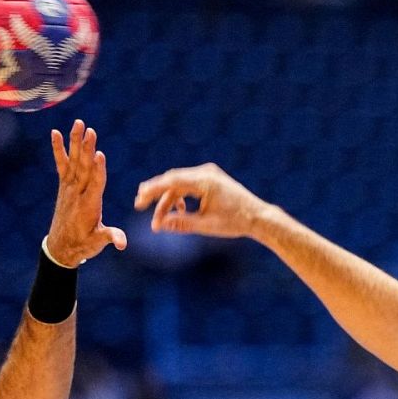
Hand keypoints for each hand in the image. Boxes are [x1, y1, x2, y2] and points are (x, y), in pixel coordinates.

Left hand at [44, 120, 126, 266]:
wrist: (61, 247)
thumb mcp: (98, 242)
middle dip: (86, 149)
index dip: (97, 169)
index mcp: (89, 205)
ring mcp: (69, 188)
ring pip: (74, 161)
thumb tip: (122, 244)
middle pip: (83, 168)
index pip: (95, 184)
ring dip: (75, 142)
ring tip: (78, 123)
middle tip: (90, 130)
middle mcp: (77, 193)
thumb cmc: (84, 244)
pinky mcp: (64, 186)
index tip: (99, 154)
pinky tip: (56, 133)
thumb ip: (110, 237)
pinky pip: (61, 165)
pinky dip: (58, 149)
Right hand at [134, 163, 274, 238]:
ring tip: (160, 219)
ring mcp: (209, 174)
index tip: (139, 200)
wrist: (258, 217)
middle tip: (140, 205)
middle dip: (156, 194)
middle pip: (172, 180)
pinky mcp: (211, 179)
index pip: (171, 181)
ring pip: (179, 184)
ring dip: (169, 200)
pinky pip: (189, 185)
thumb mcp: (206, 226)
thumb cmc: (235, 222)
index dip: (152, 190)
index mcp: (205, 180)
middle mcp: (206, 172)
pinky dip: (180, 197)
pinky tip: (179, 212)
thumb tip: (159, 225)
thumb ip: (181, 224)